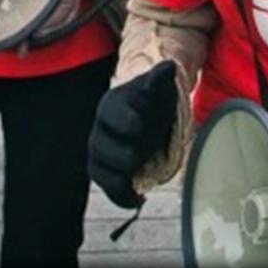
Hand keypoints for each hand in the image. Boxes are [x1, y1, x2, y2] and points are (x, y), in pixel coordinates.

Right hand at [88, 60, 177, 208]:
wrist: (150, 115)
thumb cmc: (154, 99)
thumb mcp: (159, 86)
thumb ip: (160, 78)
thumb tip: (169, 66)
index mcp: (110, 106)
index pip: (110, 116)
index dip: (126, 122)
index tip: (140, 124)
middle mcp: (100, 130)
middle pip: (100, 147)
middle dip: (121, 153)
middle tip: (137, 155)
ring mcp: (101, 152)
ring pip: (99, 170)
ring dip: (118, 179)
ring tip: (136, 180)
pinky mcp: (106, 170)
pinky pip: (107, 187)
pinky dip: (121, 196)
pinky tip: (138, 200)